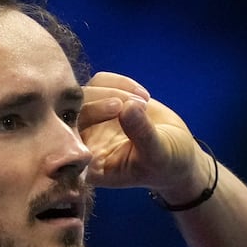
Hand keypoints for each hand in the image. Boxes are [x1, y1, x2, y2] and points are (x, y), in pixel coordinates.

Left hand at [79, 71, 209, 200]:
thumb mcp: (156, 154)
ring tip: (144, 103)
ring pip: (87, 93)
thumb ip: (141, 134)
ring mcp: (93, 119)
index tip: (116, 112)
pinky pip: (100, 81)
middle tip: (128, 105)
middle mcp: (85, 141)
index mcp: (91, 165)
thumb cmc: (165, 163)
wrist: (176, 150)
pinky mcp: (104, 99)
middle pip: (75, 113)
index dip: (86, 124)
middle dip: (100, 104)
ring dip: (114, 92)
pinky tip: (144, 96)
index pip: (70, 145)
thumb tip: (127, 107)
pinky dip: (121, 83)